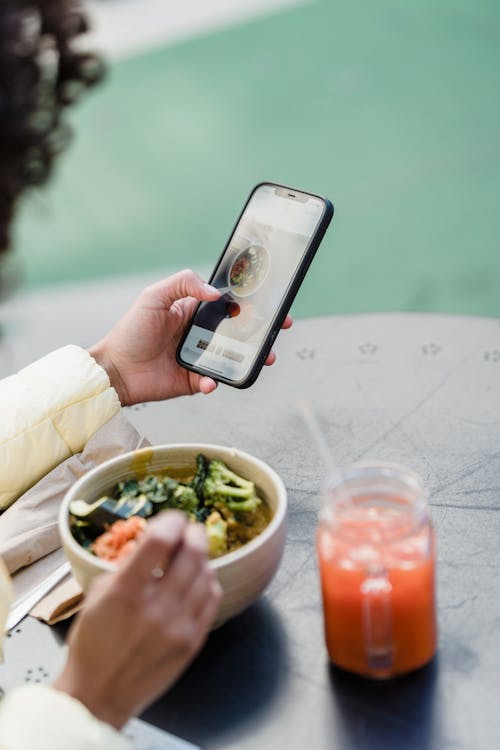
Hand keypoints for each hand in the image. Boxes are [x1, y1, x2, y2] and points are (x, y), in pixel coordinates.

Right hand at [53, 511, 221, 728]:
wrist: (99, 695)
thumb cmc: (93, 643)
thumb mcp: (97, 595)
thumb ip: (127, 566)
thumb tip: (152, 542)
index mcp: (126, 592)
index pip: (160, 540)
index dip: (171, 521)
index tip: (172, 518)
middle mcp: (156, 607)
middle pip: (192, 552)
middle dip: (193, 532)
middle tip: (189, 530)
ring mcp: (179, 626)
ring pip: (207, 573)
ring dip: (201, 557)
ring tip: (191, 556)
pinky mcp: (193, 641)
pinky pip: (212, 599)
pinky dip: (208, 582)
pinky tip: (197, 581)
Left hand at [88, 269, 292, 404]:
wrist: (115, 370)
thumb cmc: (131, 330)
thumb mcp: (154, 296)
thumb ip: (184, 284)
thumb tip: (216, 292)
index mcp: (193, 311)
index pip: (228, 304)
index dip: (250, 302)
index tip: (270, 301)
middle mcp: (200, 334)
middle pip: (239, 331)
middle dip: (262, 330)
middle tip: (279, 328)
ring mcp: (199, 358)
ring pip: (233, 358)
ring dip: (251, 358)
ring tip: (264, 357)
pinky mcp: (193, 381)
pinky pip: (212, 381)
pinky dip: (214, 381)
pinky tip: (209, 380)